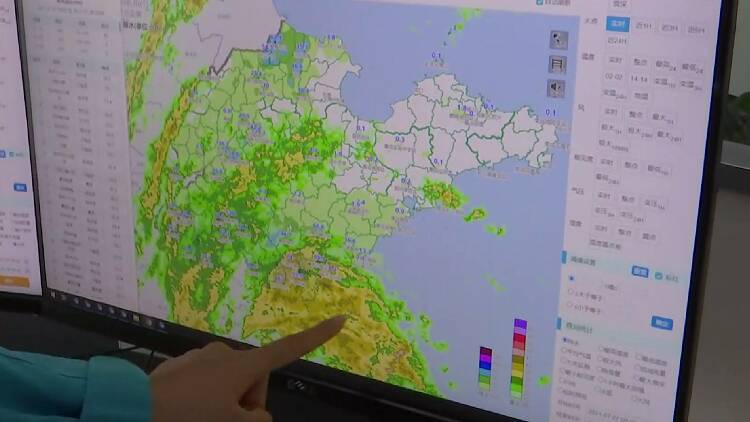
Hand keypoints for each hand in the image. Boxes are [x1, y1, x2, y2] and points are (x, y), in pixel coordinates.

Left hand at [150, 316, 346, 421]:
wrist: (133, 410)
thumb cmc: (190, 417)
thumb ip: (257, 421)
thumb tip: (258, 415)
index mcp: (244, 365)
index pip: (290, 349)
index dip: (317, 336)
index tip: (341, 318)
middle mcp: (226, 354)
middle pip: (254, 380)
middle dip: (247, 402)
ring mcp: (202, 357)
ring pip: (228, 384)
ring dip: (223, 403)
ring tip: (200, 418)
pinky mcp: (181, 365)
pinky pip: (205, 382)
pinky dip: (202, 398)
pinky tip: (184, 412)